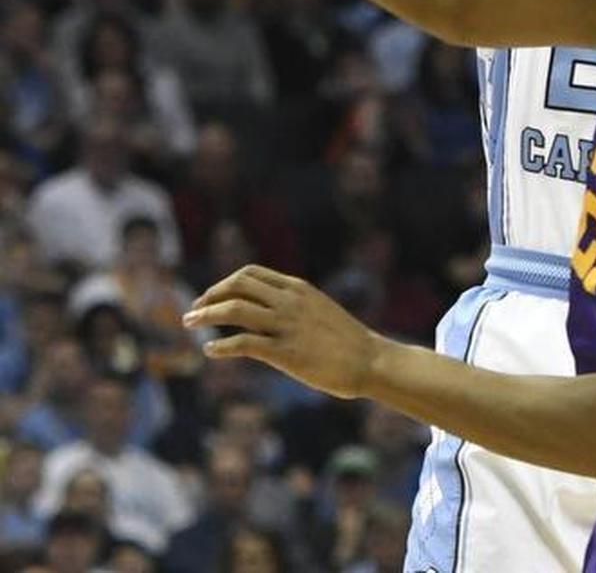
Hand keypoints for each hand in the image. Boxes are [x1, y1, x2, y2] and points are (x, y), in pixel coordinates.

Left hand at [183, 264, 380, 400]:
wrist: (368, 359)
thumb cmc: (346, 340)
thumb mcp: (318, 310)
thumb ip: (294, 306)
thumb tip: (271, 311)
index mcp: (296, 288)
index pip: (251, 273)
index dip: (225, 283)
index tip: (211, 297)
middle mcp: (288, 300)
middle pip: (238, 285)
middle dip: (211, 295)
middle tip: (194, 310)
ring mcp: (286, 325)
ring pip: (235, 309)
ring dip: (206, 314)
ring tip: (189, 323)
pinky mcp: (285, 352)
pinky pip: (243, 343)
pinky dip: (221, 346)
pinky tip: (209, 351)